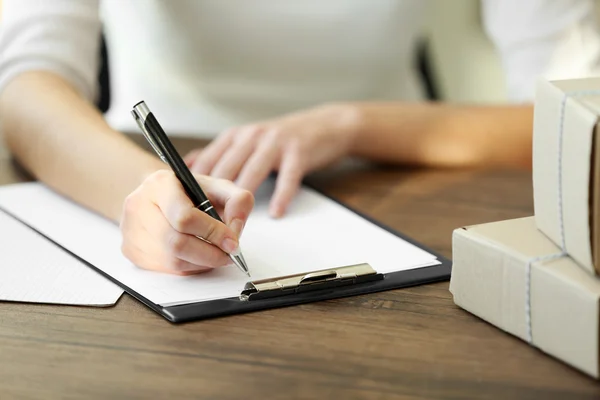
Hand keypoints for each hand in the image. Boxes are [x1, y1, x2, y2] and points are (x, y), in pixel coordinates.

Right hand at [119, 170, 253, 274]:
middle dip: (210, 254)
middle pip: (177, 243)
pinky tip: (198, 257)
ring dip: (201, 263)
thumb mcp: (218, 187)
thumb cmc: (189, 192)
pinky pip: (165, 269)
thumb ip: (237, 201)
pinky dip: (189, 267)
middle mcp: (139, 206)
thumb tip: (236, 230)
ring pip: (172, 261)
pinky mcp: (131, 250)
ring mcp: (131, 230)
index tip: (233, 242)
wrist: (157, 196)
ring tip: (216, 255)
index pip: (184, 217)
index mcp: (160, 184)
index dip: (213, 233)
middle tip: (229, 255)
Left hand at [184, 104, 360, 216]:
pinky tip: (276, 212)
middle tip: (209, 224)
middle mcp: (253, 136)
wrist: (327, 125)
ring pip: (252, 173)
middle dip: (215, 198)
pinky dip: (281, 196)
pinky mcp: (298, 153)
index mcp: (236, 135)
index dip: (196, 186)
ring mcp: (276, 143)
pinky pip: (287, 178)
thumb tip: (189, 165)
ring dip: (243, 200)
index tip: (190, 208)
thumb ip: (220, 152)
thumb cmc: (284, 138)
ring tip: (236, 223)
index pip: (208, 161)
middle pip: (227, 169)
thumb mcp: (247, 139)